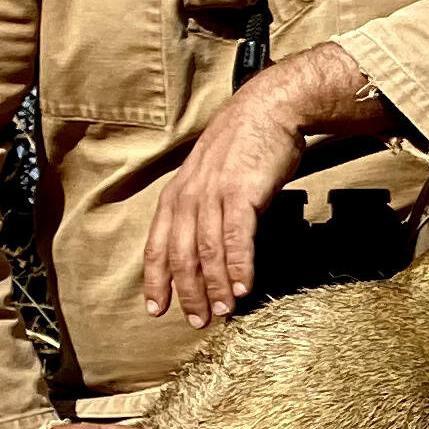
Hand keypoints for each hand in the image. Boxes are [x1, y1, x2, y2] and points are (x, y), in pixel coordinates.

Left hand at [141, 43, 381, 326]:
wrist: (272, 108)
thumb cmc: (248, 143)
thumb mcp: (215, 175)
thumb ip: (208, 206)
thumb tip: (211, 243)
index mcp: (178, 193)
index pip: (159, 245)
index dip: (156, 279)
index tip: (157, 308)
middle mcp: (189, 196)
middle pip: (180, 255)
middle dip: (187, 292)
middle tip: (197, 320)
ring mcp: (213, 194)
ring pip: (206, 251)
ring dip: (214, 286)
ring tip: (223, 311)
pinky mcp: (241, 193)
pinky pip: (235, 237)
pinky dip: (237, 266)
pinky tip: (242, 286)